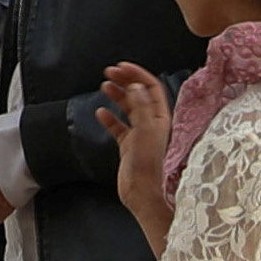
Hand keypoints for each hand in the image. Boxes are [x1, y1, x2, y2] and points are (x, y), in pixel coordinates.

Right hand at [101, 63, 175, 248]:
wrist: (143, 194)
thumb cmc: (148, 167)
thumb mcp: (145, 131)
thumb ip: (140, 107)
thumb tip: (135, 85)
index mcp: (160, 117)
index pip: (150, 88)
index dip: (137, 74)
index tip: (122, 66)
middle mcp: (152, 124)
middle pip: (139, 95)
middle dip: (125, 81)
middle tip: (110, 72)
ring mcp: (140, 135)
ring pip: (128, 108)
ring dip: (117, 95)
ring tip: (105, 86)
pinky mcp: (129, 147)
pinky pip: (118, 127)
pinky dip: (109, 118)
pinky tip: (100, 113)